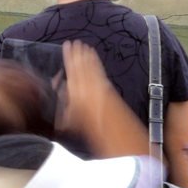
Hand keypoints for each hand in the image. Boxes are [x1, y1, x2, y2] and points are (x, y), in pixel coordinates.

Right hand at [51, 41, 150, 162]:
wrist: (125, 145)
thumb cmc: (99, 140)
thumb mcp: (76, 127)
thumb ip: (68, 112)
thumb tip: (61, 98)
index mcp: (81, 97)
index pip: (73, 72)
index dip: (70, 58)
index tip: (67, 46)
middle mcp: (93, 90)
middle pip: (84, 68)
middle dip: (79, 55)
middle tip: (74, 42)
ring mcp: (104, 91)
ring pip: (94, 70)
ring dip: (89, 58)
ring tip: (85, 46)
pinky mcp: (112, 94)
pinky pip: (102, 75)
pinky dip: (98, 66)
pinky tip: (96, 61)